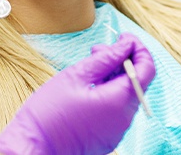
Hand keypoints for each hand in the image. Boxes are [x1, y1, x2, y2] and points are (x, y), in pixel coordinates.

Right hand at [0, 33, 155, 154]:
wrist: (34, 145)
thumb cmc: (50, 109)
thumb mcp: (77, 75)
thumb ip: (105, 59)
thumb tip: (126, 45)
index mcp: (118, 101)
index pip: (146, 70)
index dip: (138, 49)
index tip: (123, 36)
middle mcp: (124, 118)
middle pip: (137, 82)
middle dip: (123, 59)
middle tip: (98, 48)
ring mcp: (117, 130)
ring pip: (126, 94)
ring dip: (114, 75)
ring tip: (91, 64)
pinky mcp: (108, 135)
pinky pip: (117, 108)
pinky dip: (109, 91)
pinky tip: (89, 84)